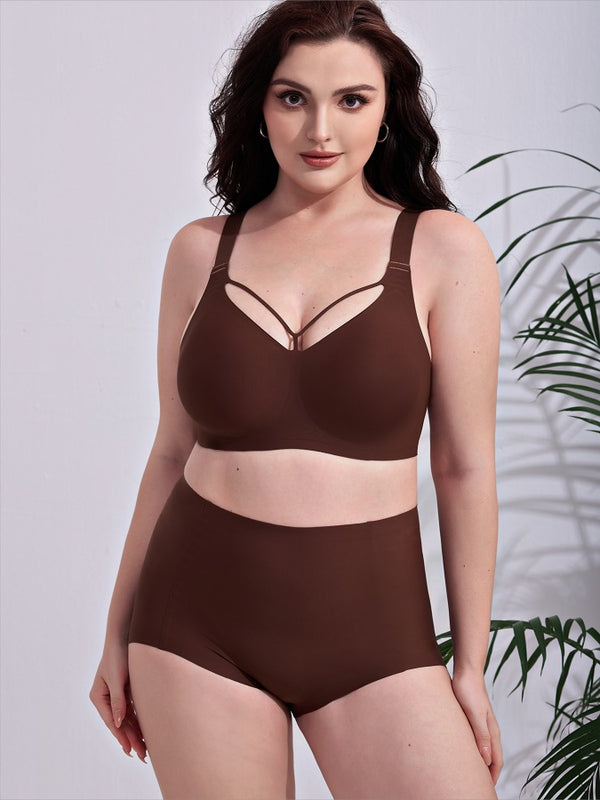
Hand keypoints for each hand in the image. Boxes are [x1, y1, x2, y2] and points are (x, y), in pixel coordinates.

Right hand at [89, 639, 146, 761]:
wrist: (125, 635)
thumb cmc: (119, 654)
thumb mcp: (118, 678)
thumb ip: (118, 700)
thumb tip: (118, 724)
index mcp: (98, 696)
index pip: (111, 721)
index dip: (121, 736)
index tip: (129, 750)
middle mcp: (105, 698)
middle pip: (119, 723)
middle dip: (130, 740)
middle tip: (142, 756)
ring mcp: (116, 695)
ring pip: (127, 720)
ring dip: (135, 734)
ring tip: (145, 750)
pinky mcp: (126, 691)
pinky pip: (133, 711)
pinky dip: (139, 721)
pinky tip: (146, 733)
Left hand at [451, 668, 502, 784]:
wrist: (466, 670)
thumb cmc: (468, 690)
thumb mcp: (474, 714)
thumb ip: (481, 735)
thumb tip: (487, 759)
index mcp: (492, 731)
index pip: (496, 760)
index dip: (493, 776)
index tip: (486, 789)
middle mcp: (490, 729)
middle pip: (492, 757)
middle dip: (488, 773)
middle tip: (478, 786)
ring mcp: (483, 724)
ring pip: (485, 749)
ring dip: (482, 762)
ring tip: (472, 774)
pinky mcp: (474, 718)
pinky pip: (477, 740)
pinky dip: (475, 750)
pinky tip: (465, 751)